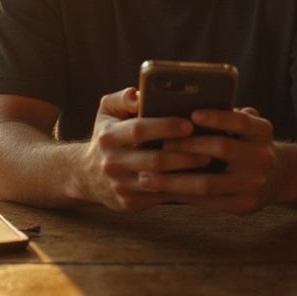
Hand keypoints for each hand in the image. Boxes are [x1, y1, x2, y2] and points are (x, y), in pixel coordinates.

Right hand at [78, 88, 211, 210]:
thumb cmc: (106, 135)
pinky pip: (160, 198)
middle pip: (154, 160)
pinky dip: (182, 190)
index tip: (189, 124)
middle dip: (184, 154)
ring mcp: (120, 185)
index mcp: (109, 136)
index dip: (165, 126)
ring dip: (187, 174)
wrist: (86, 175)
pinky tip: (199, 180)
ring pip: (160, 182)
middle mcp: (112, 162)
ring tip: (209, 163)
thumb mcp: (107, 112)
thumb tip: (138, 94)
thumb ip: (122, 98)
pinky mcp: (129, 203)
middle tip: (210, 148)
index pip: (139, 129)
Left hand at [136, 106, 276, 214]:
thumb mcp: (247, 127)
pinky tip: (163, 191)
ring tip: (147, 176)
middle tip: (159, 145)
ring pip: (208, 183)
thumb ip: (227, 117)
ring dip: (174, 180)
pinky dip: (183, 196)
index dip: (217, 117)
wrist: (278, 177)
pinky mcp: (244, 205)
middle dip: (187, 146)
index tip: (192, 113)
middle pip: (221, 148)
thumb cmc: (247, 144)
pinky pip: (208, 202)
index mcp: (262, 132)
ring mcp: (254, 184)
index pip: (240, 121)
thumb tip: (186, 107)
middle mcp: (262, 156)